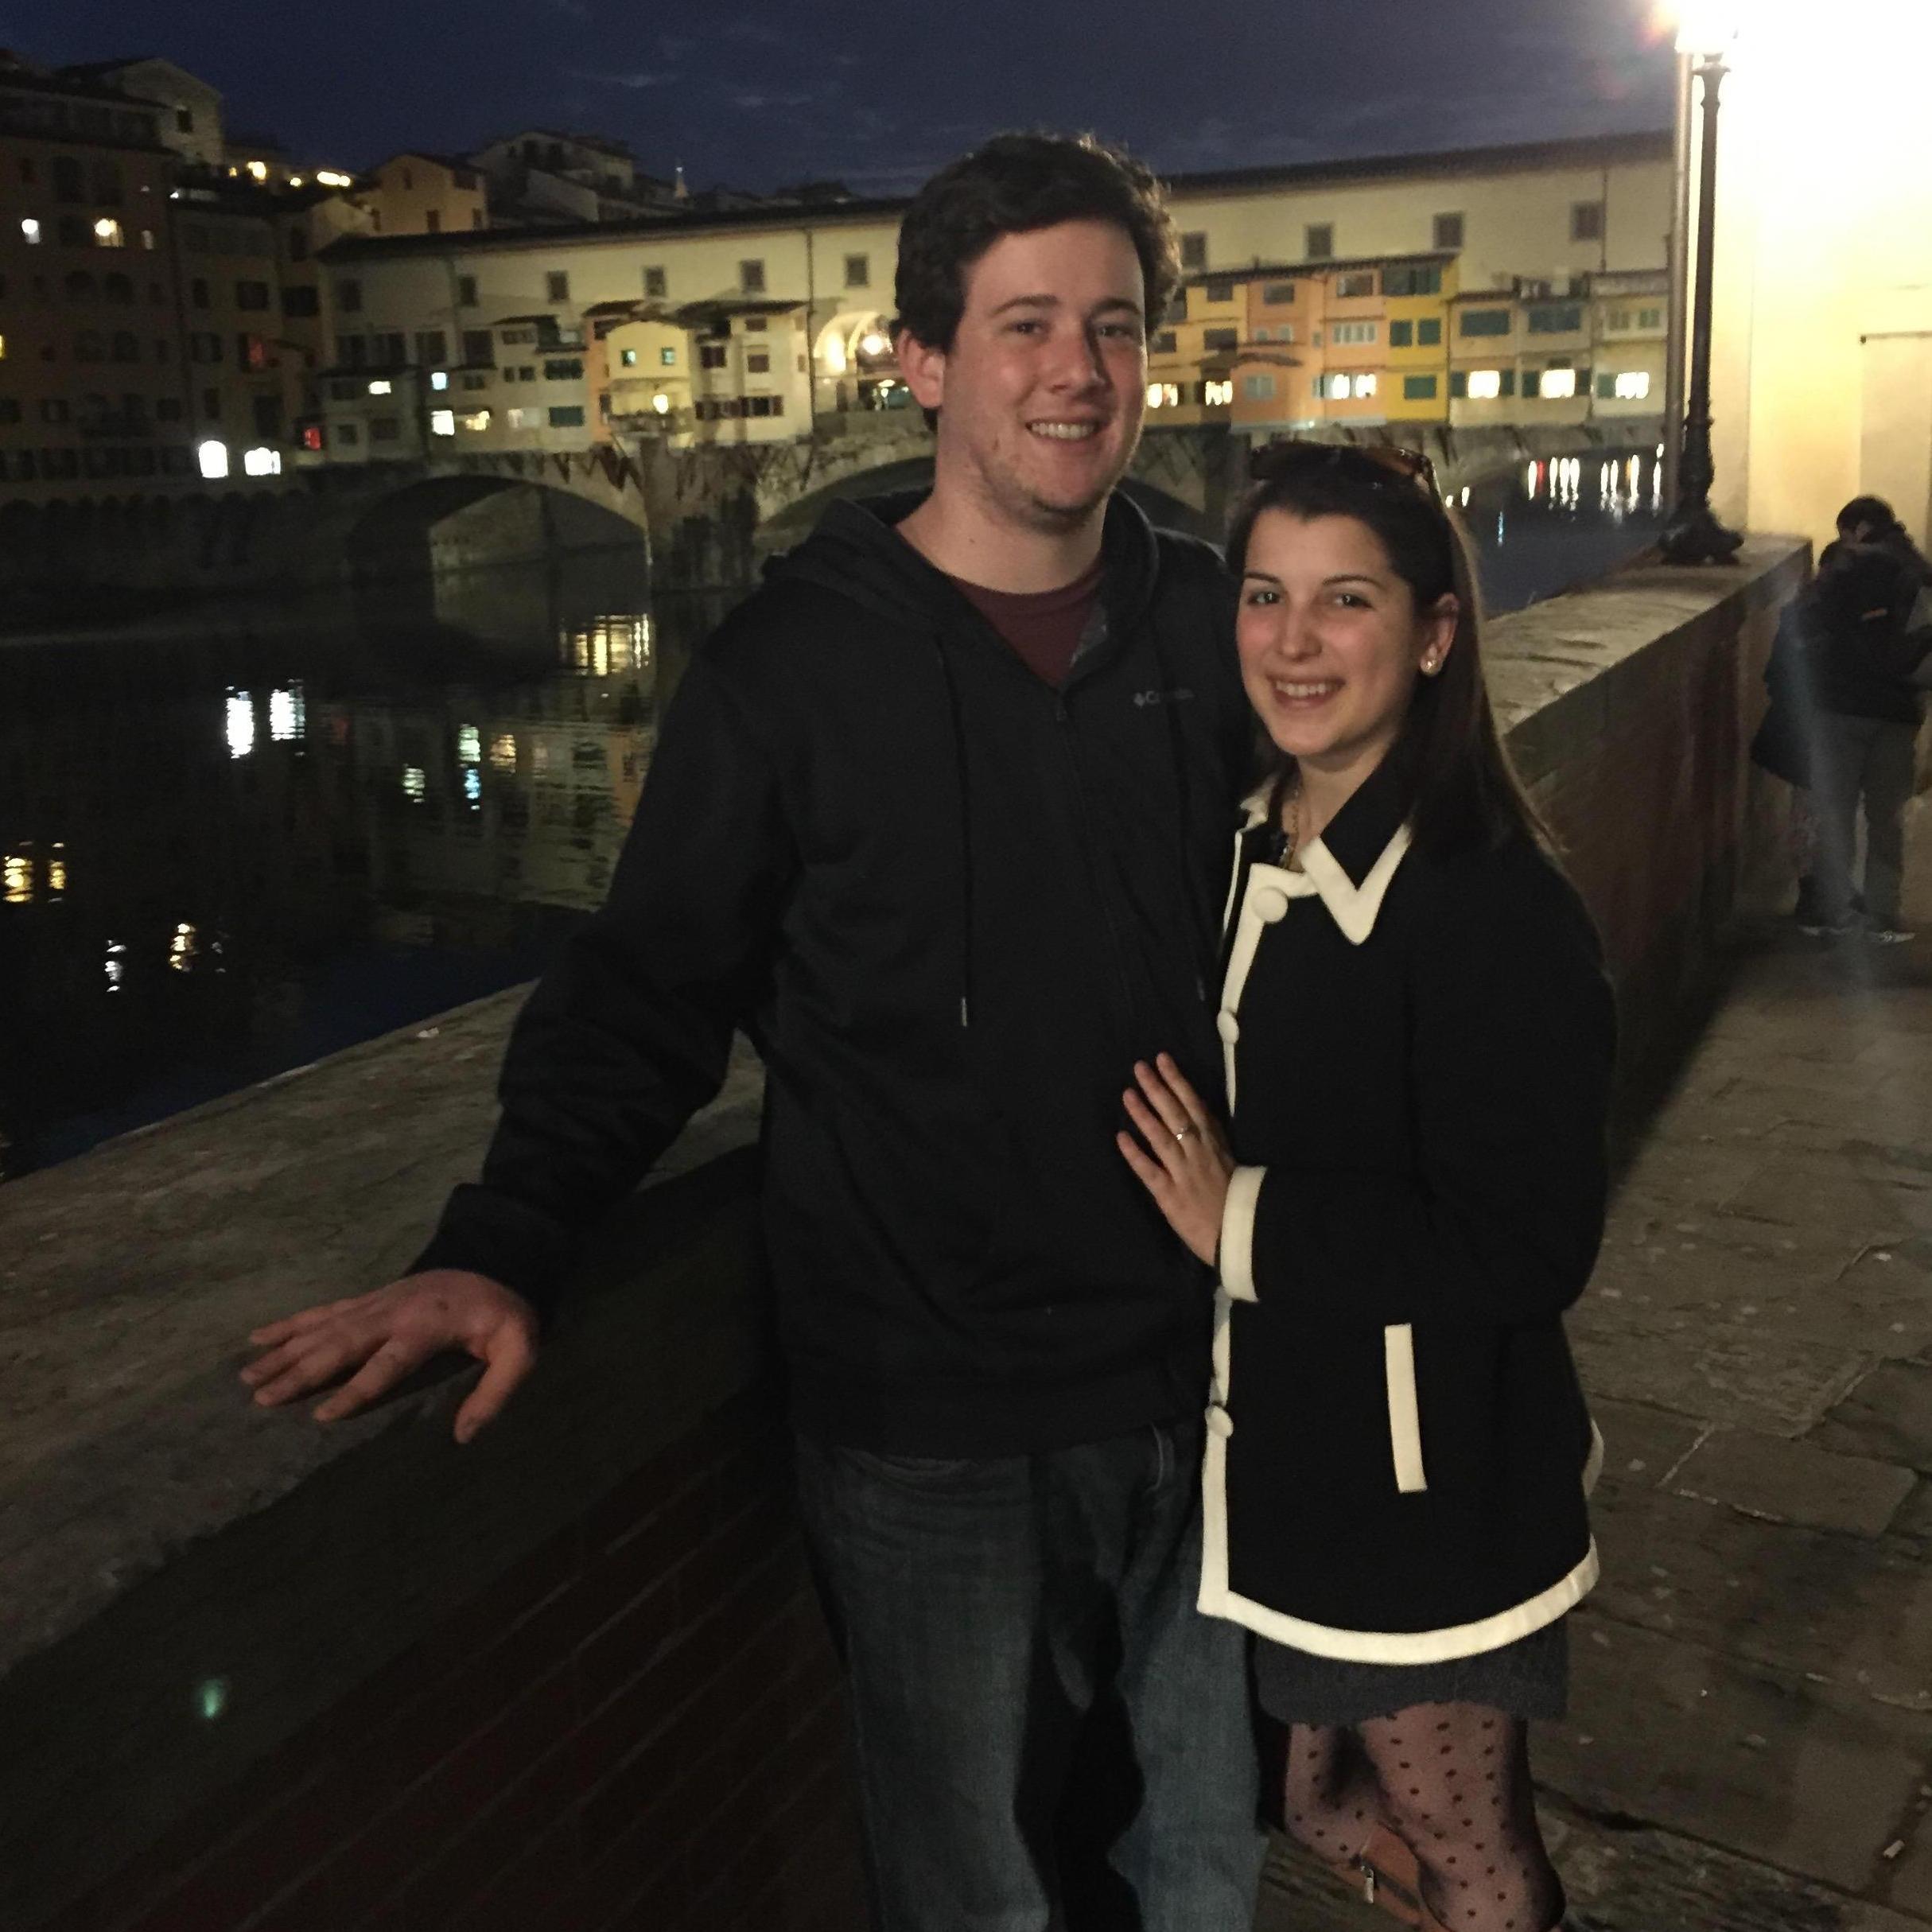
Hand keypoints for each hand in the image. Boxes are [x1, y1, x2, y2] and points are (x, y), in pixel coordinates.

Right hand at [240, 1269, 538, 1443]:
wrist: (499, 1260)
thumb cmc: (506, 1315)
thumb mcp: (519, 1352)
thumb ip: (496, 1393)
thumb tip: (463, 1436)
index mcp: (426, 1327)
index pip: (384, 1364)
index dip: (355, 1390)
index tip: (321, 1416)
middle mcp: (392, 1312)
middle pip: (339, 1343)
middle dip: (300, 1371)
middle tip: (262, 1398)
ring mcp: (376, 1301)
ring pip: (322, 1327)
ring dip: (284, 1351)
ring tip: (247, 1376)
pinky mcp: (369, 1297)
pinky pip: (323, 1310)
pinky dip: (290, 1324)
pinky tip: (259, 1336)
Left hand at [1115, 1054, 1233, 1266]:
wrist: (1242, 1233)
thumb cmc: (1236, 1199)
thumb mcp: (1228, 1161)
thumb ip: (1211, 1140)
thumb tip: (1194, 1116)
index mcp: (1214, 1142)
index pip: (1194, 1105)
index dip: (1177, 1081)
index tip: (1163, 1060)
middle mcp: (1198, 1152)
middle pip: (1175, 1114)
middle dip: (1157, 1089)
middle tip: (1139, 1067)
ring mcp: (1183, 1172)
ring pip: (1161, 1137)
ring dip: (1143, 1114)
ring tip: (1127, 1094)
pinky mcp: (1170, 1195)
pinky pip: (1150, 1171)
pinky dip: (1135, 1154)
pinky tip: (1120, 1137)